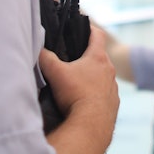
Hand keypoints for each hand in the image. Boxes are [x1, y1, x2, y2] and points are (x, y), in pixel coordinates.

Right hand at [40, 23, 118, 139]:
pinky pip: (104, 96)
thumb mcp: (56, 73)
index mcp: (98, 58)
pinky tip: (84, 103)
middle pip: (100, 58)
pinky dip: (95, 96)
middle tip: (73, 61)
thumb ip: (46, 58)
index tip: (83, 28)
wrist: (91, 125)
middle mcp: (110, 71)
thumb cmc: (75, 94)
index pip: (98, 35)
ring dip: (92, 79)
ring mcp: (113, 88)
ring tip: (77, 85)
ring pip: (103, 78)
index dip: (90, 29)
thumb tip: (39, 50)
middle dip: (87, 58)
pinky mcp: (113, 105)